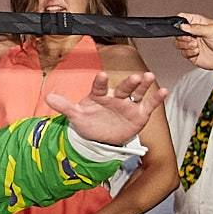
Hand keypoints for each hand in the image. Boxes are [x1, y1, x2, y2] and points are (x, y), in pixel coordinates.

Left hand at [44, 71, 158, 146]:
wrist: (102, 138)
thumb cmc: (90, 123)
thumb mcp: (77, 116)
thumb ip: (65, 107)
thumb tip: (48, 97)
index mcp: (99, 95)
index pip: (100, 87)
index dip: (101, 82)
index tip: (101, 75)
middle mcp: (116, 96)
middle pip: (123, 87)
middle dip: (129, 82)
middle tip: (135, 77)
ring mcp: (128, 103)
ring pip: (137, 92)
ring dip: (143, 85)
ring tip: (150, 77)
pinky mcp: (139, 113)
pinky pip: (149, 104)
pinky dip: (156, 98)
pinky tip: (164, 90)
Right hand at [175, 13, 212, 70]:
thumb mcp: (212, 30)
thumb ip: (197, 28)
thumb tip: (183, 26)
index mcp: (198, 23)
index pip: (182, 18)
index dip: (179, 22)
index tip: (183, 27)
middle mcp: (193, 33)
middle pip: (178, 32)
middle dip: (183, 37)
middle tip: (192, 39)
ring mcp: (192, 44)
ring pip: (178, 44)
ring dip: (186, 46)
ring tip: (196, 46)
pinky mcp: (191, 54)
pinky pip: (183, 53)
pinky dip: (189, 53)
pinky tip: (197, 52)